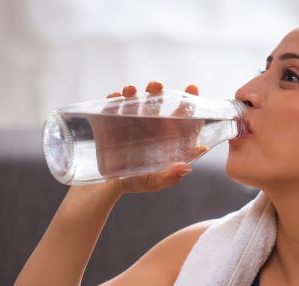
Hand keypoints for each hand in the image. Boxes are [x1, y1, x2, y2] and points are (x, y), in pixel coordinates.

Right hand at [96, 80, 201, 195]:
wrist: (106, 185)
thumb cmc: (135, 182)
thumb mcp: (154, 182)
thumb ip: (170, 177)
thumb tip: (186, 167)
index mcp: (165, 136)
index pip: (180, 116)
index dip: (187, 102)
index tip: (192, 87)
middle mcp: (149, 125)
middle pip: (156, 101)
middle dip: (156, 90)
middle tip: (156, 86)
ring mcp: (130, 121)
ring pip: (134, 100)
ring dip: (133, 92)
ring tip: (131, 91)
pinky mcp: (110, 122)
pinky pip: (112, 105)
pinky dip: (113, 99)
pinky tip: (114, 98)